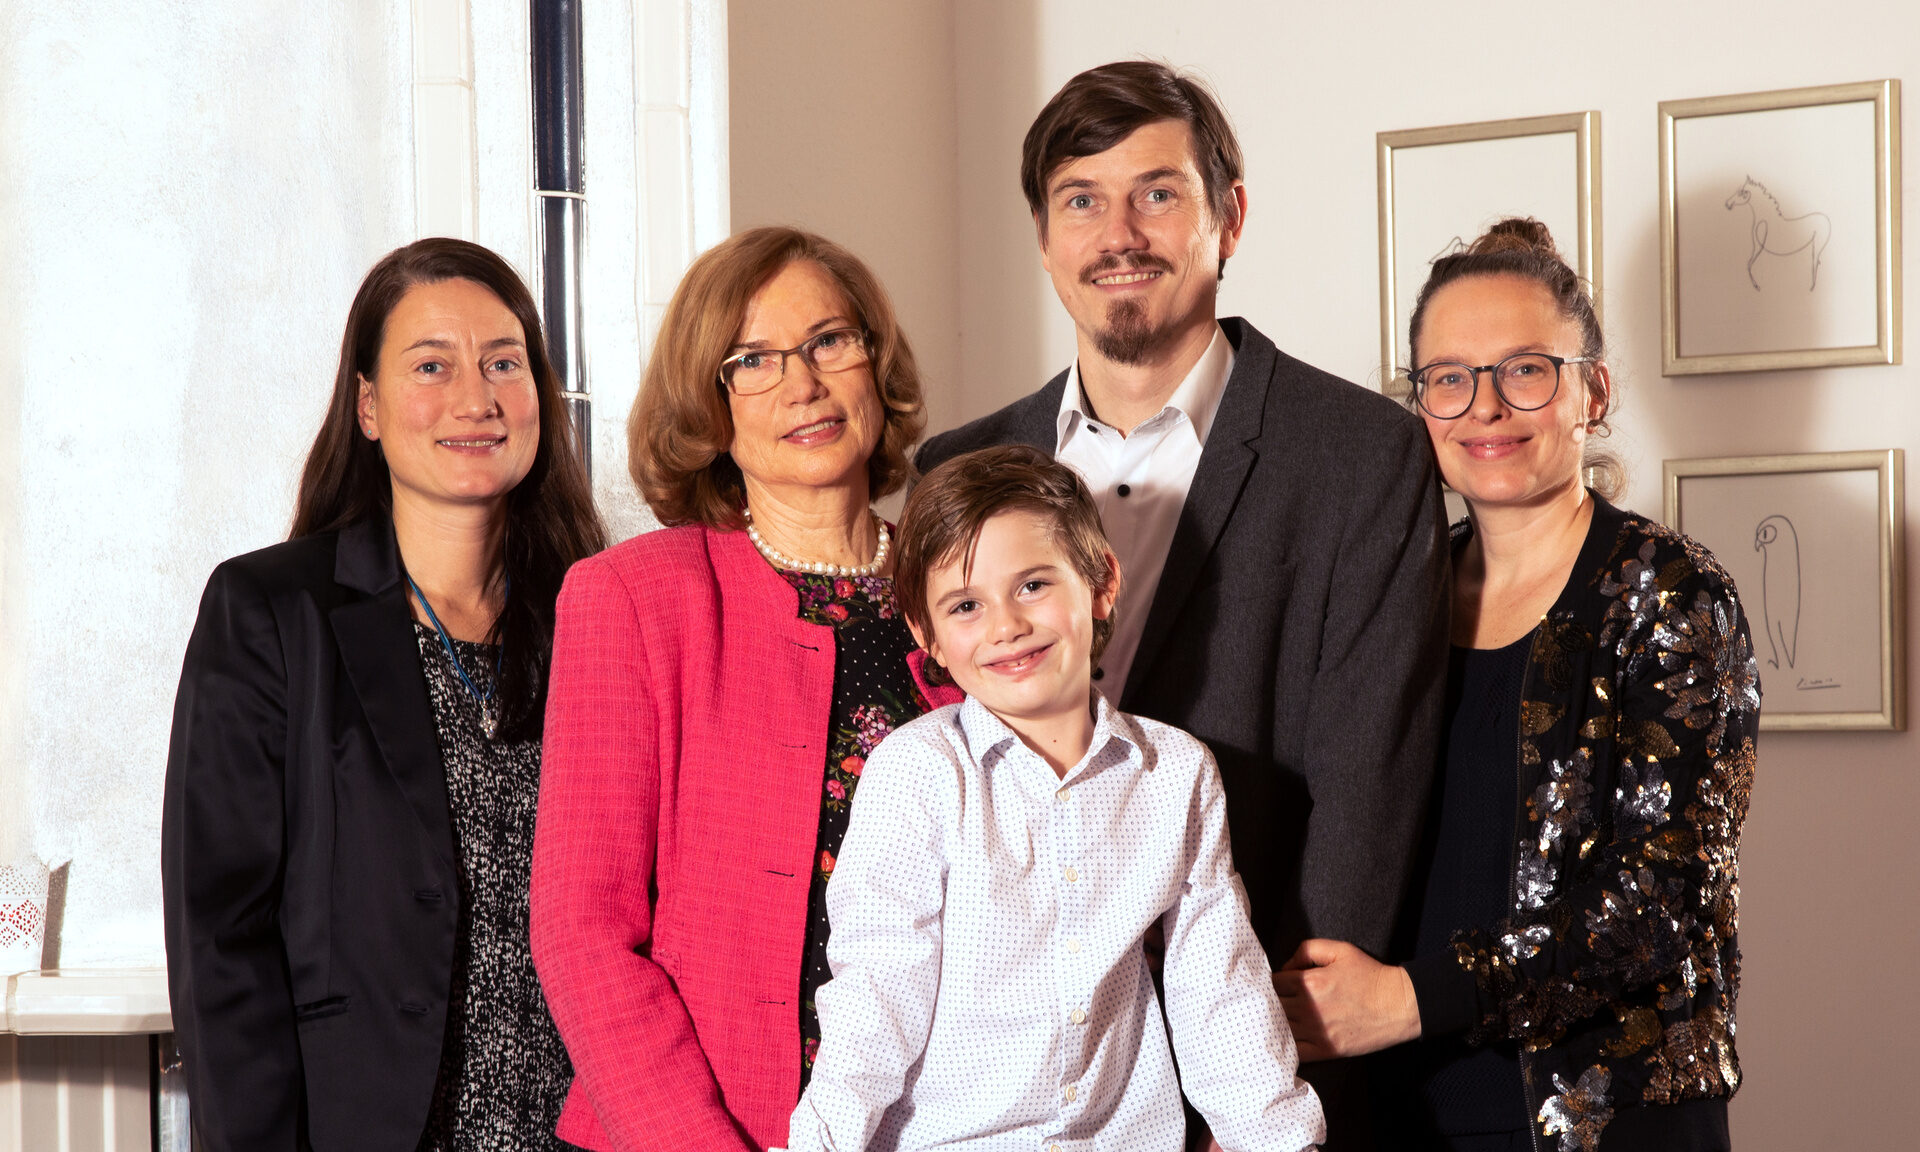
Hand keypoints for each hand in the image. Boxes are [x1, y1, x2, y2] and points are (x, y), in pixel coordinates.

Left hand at [1270, 938, 1419, 1061]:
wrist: (1398, 1005)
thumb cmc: (1370, 975)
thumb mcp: (1339, 950)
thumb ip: (1307, 950)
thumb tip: (1286, 966)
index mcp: (1309, 982)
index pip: (1272, 983)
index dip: (1269, 982)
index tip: (1272, 985)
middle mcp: (1308, 1008)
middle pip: (1272, 1007)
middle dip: (1268, 1003)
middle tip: (1268, 1003)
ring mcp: (1317, 1031)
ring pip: (1280, 1029)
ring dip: (1274, 1024)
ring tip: (1272, 1021)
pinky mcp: (1327, 1050)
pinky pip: (1296, 1053)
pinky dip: (1286, 1047)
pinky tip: (1283, 1041)